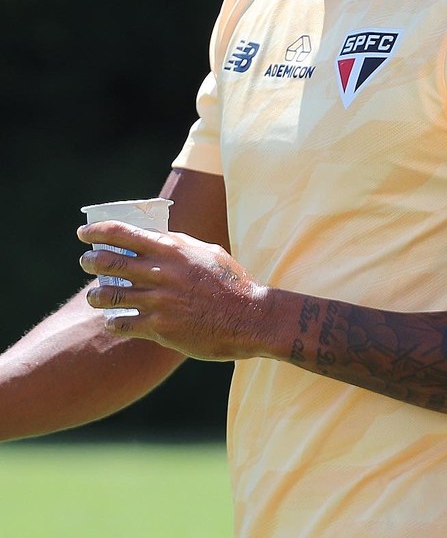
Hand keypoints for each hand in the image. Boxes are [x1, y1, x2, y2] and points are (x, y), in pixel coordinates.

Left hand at [78, 221, 268, 360]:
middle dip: (91, 260)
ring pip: (110, 296)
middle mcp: (161, 272)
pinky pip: (123, 323)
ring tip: (94, 296)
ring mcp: (158, 301)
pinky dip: (113, 321)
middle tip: (86, 261)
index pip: (123, 234)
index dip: (98, 232)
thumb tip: (157, 239)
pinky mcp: (160, 327)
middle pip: (110, 263)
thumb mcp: (206, 252)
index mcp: (172, 249)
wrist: (249, 316)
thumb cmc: (231, 282)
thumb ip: (179, 245)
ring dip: (96, 295)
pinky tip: (113, 321)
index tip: (83, 233)